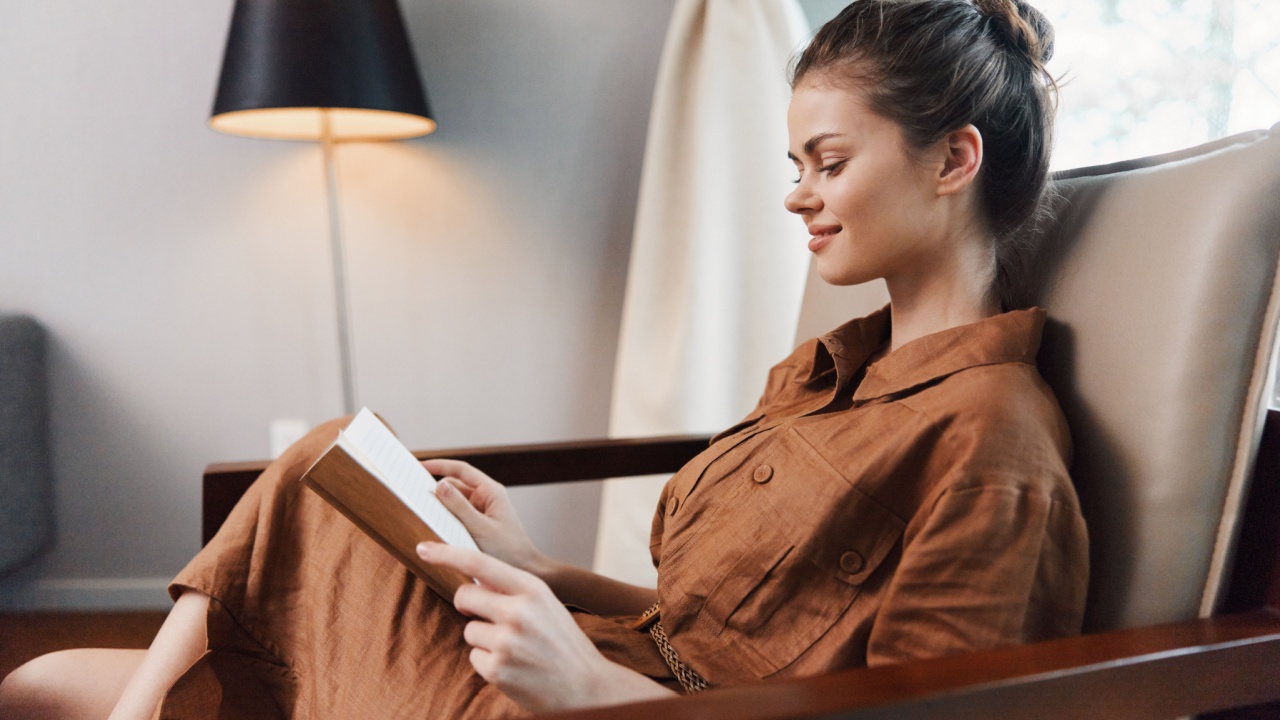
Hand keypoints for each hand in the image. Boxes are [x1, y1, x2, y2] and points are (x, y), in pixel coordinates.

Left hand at [416, 542, 618, 712]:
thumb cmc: (563, 642)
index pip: (479, 562)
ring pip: (469, 630)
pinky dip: (488, 662)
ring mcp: (506, 642)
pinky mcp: (497, 669)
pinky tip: (514, 666)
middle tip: (490, 617)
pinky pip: (474, 657)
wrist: (587, 686)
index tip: (423, 548)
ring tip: (516, 649)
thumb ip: (513, 589)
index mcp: (532, 589)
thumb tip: (474, 576)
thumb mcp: (545, 604)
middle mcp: (518, 612)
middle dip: (468, 604)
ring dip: (484, 639)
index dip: (447, 553)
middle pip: (465, 595)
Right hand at [423, 459, 545, 575]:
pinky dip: (446, 517)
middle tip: (414, 493)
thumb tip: (439, 485)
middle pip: (455, 485)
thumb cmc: (508, 549)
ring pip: (454, 501)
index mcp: (490, 491)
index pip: (461, 470)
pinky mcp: (477, 523)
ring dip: (440, 506)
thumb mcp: (480, 527)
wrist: (524, 570)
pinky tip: (435, 525)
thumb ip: (459, 506)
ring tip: (423, 511)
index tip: (419, 466)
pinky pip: (457, 515)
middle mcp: (486, 497)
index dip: (439, 465)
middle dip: (436, 488)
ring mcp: (481, 510)